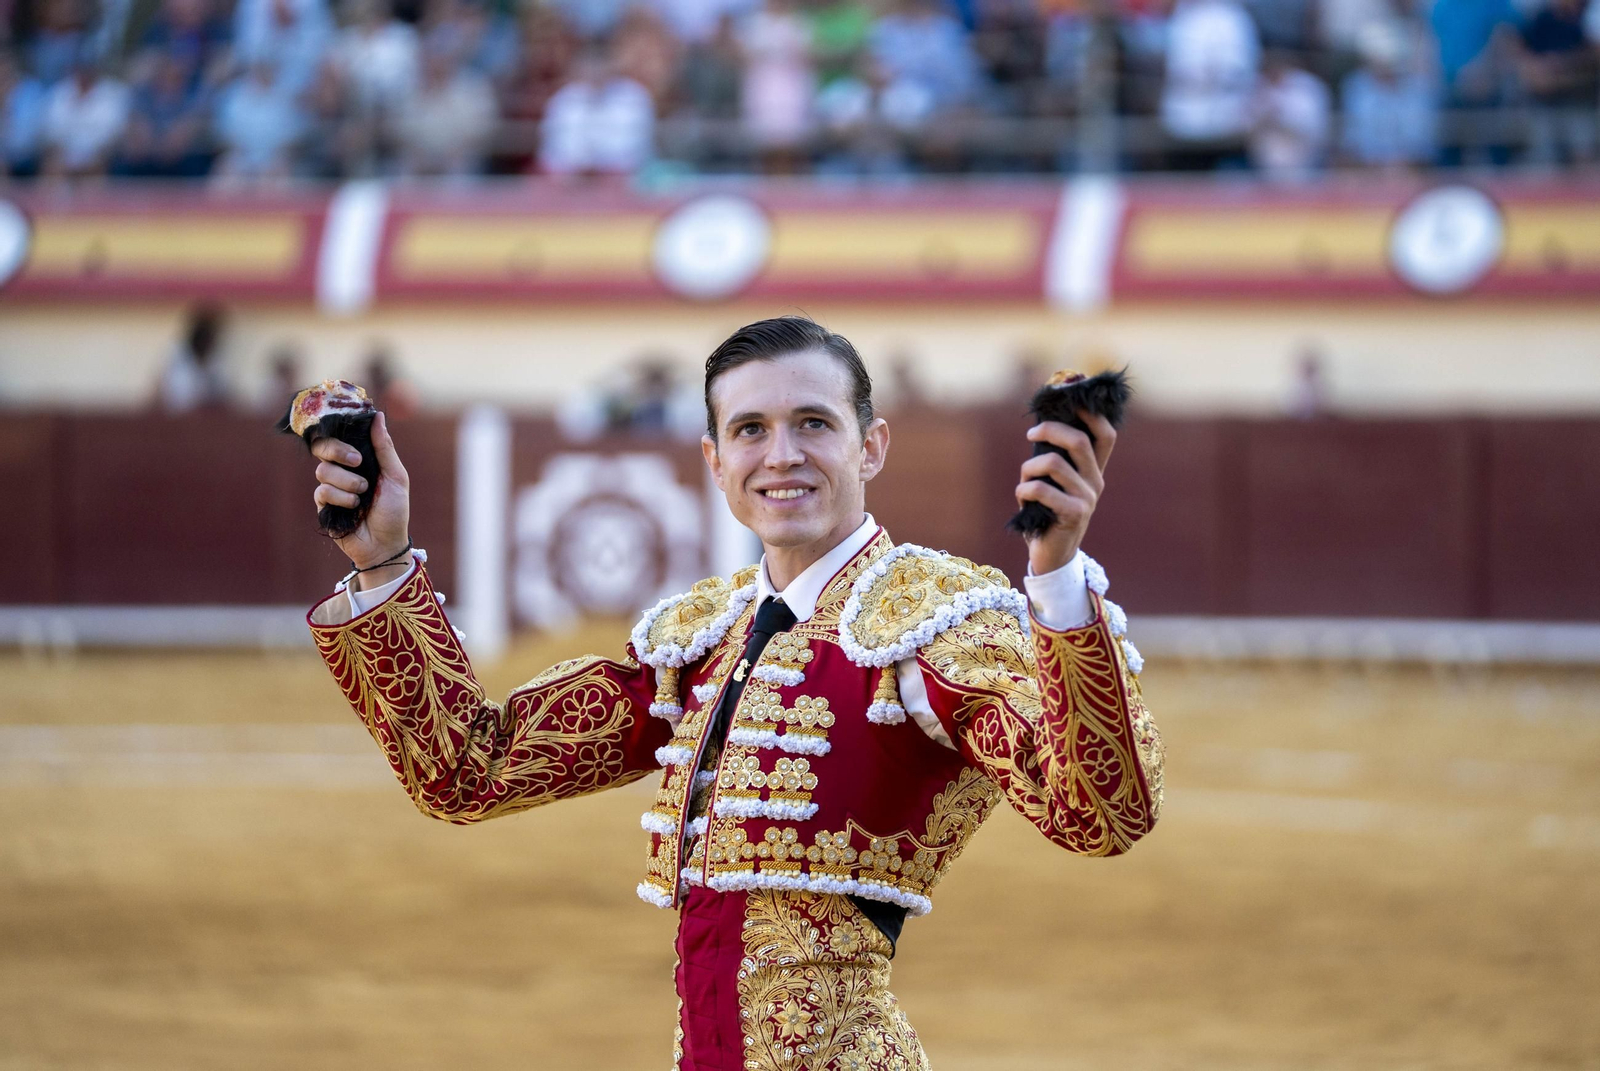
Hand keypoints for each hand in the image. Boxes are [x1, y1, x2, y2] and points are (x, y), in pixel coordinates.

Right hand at [312, 411, 410, 572]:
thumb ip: (384, 448)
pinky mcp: (323, 505)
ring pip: (323, 471)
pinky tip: (354, 508)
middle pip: (322, 447)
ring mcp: (331, 487)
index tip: (355, 438)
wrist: (386, 544)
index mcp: (359, 460)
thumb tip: (377, 416)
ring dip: (347, 482)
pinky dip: (341, 499)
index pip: (340, 436)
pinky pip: (323, 491)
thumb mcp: (396, 476)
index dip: (340, 433)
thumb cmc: (394, 510)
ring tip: (363, 495)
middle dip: (338, 451)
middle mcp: (342, 470)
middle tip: (357, 462)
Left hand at [1015, 409, 1115, 575]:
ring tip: (1024, 480)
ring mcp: (1087, 498)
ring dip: (1029, 467)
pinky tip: (1023, 499)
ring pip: (1053, 463)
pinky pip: (1041, 489)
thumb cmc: (1047, 514)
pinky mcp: (1074, 514)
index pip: (1106, 435)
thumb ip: (1053, 459)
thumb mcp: (1053, 483)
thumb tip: (1040, 426)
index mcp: (1094, 471)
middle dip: (1049, 429)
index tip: (1070, 402)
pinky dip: (1023, 489)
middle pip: (1079, 440)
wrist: (1051, 556)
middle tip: (1031, 434)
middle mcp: (1095, 482)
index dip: (1091, 415)